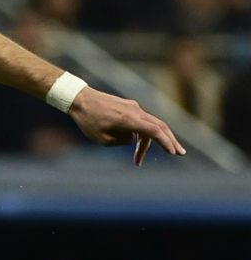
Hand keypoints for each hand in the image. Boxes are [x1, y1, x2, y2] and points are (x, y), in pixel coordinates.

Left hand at [69, 86, 185, 165]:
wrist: (80, 99)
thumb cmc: (88, 121)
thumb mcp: (103, 139)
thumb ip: (123, 141)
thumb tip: (133, 139)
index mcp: (130, 119)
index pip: (155, 131)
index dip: (166, 142)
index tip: (173, 153)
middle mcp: (136, 111)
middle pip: (160, 126)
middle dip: (170, 141)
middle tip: (179, 153)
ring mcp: (134, 107)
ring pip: (150, 124)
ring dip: (149, 142)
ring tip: (138, 160)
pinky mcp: (129, 107)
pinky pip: (141, 121)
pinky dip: (141, 134)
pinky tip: (132, 145)